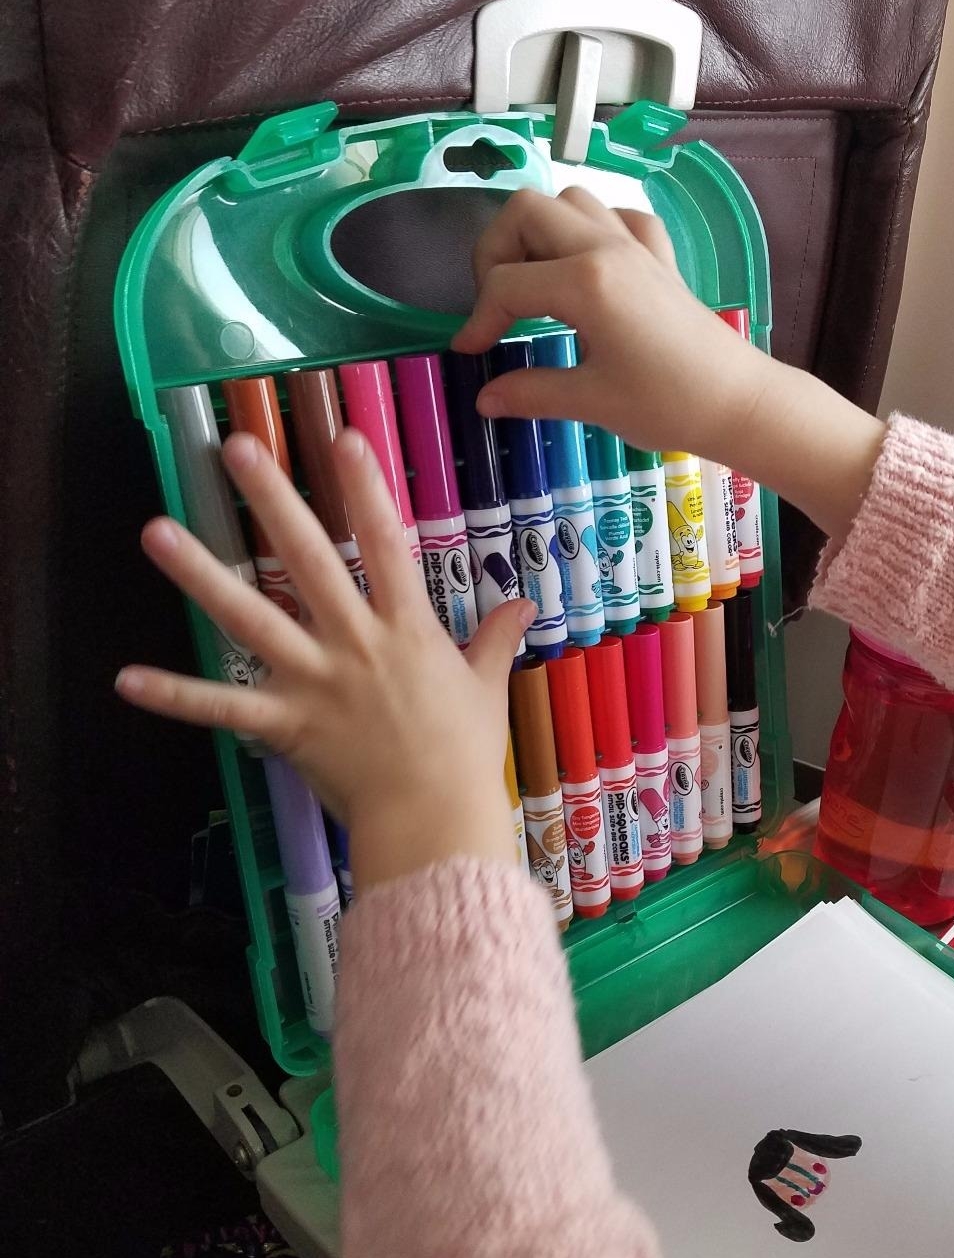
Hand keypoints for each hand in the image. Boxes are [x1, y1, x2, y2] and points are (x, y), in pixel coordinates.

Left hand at [115, 429, 534, 890]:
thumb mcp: (486, 689)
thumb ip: (497, 640)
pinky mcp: (286, 724)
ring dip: (201, 575)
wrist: (436, 820)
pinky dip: (175, 696)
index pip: (387, 543)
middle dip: (273, 500)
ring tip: (156, 532)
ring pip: (250, 617)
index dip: (366, 489)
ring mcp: (315, 681)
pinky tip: (126, 678)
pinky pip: (223, 708)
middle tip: (237, 449)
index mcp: (407, 629)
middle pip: (309, 559)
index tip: (343, 437)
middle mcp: (355, 642)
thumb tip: (522, 604)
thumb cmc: (465, 755)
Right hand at [452, 187, 886, 543]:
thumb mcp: (591, 402)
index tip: (470, 352)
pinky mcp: (659, 256)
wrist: (738, 402)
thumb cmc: (667, 404)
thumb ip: (531, 392)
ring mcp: (636, 246)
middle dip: (496, 251)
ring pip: (570, 202)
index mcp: (585, 282)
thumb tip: (485, 398)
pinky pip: (616, 217)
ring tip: (533, 284)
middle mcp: (606, 248)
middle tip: (497, 303)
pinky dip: (591, 231)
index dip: (478, 319)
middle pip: (526, 211)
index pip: (506, 284)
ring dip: (539, 232)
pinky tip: (586, 269)